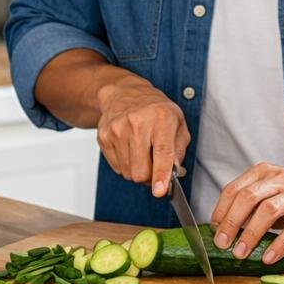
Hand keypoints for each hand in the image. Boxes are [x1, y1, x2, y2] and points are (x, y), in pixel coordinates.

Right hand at [95, 75, 188, 196]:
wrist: (125, 93)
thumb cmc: (155, 110)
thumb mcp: (178, 123)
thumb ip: (179, 150)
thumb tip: (173, 172)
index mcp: (161, 118)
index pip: (162, 152)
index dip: (161, 174)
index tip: (159, 190)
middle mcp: (137, 123)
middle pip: (140, 171)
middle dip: (150, 177)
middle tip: (154, 165)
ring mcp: (117, 130)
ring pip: (128, 173)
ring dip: (137, 170)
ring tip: (142, 152)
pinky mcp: (104, 137)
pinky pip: (117, 168)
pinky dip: (126, 164)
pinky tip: (130, 148)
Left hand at [209, 164, 283, 265]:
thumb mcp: (271, 188)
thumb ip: (251, 202)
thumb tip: (223, 227)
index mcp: (264, 173)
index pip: (234, 189)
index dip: (221, 210)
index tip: (213, 230)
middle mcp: (278, 180)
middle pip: (248, 198)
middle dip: (231, 222)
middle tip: (221, 244)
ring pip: (268, 211)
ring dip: (251, 234)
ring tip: (240, 253)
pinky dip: (278, 245)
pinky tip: (267, 258)